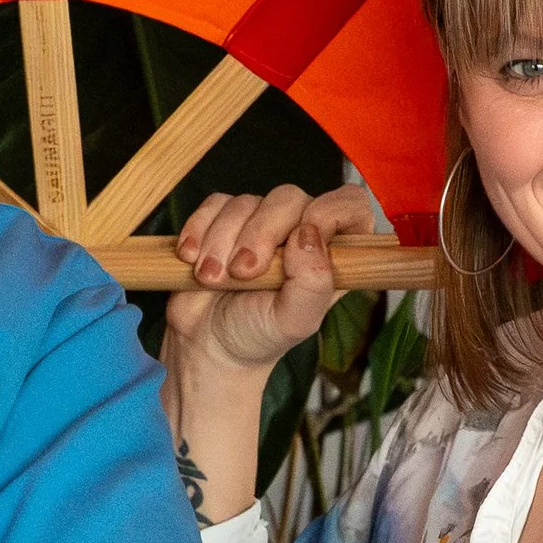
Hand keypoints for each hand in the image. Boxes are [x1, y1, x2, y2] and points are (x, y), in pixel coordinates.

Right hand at [163, 182, 375, 376]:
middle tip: (242, 275)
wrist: (206, 343)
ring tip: (211, 279)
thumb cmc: (257, 335)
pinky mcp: (222, 220)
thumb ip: (313, 281)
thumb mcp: (294, 321)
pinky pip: (213, 204)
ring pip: (245, 202)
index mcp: (330, 253)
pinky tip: (192, 258)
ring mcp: (259, 223)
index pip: (350, 205)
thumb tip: (308, 233)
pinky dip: (198, 230)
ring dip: (221, 242)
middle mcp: (298, 230)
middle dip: (259, 235)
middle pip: (289, 198)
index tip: (300, 239)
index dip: (329, 211)